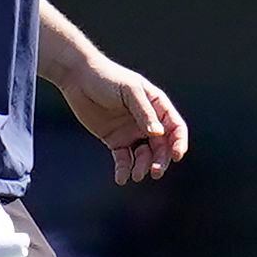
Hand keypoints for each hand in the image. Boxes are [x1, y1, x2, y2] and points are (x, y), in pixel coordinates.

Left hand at [55, 55, 190, 183]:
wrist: (78, 78)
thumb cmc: (107, 78)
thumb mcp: (129, 91)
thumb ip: (144, 112)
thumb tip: (158, 133)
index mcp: (157, 106)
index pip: (175, 127)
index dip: (178, 142)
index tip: (176, 156)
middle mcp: (147, 121)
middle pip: (161, 146)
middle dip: (161, 160)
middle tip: (155, 172)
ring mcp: (131, 132)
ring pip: (144, 155)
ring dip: (143, 166)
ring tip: (136, 175)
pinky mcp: (115, 140)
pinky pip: (123, 159)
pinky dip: (124, 169)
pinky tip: (122, 178)